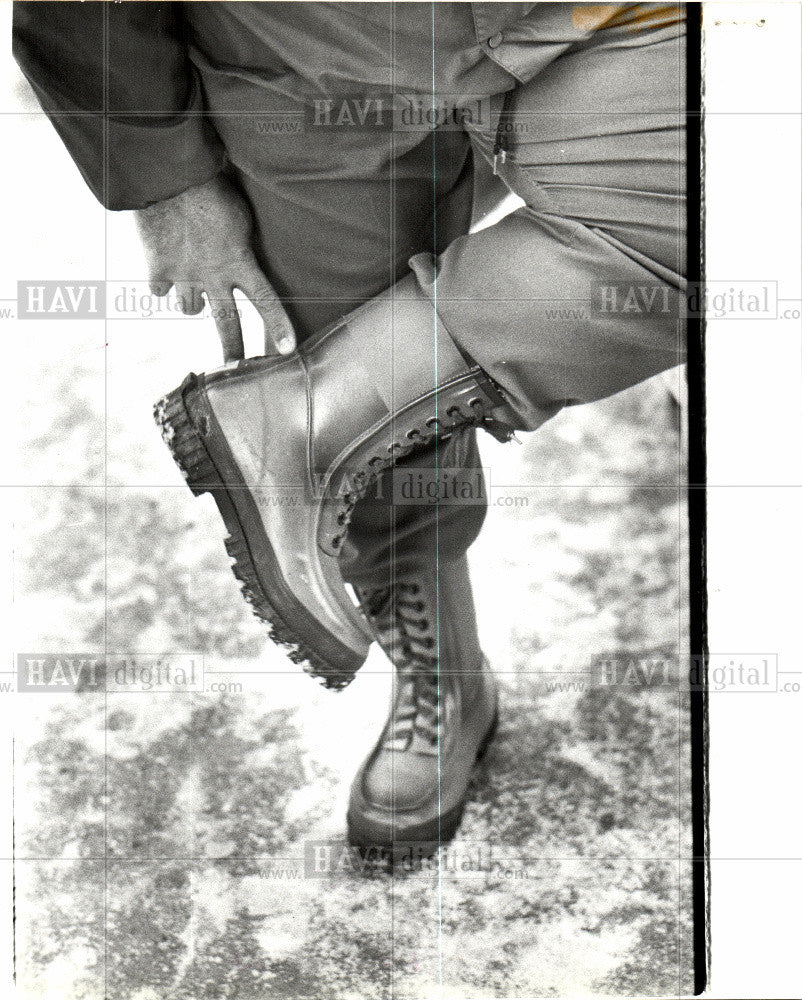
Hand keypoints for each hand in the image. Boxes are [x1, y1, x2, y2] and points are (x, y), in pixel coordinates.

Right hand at [134, 175, 295, 360]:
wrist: (166, 176)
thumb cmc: (211, 188)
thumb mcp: (241, 218)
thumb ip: (244, 247)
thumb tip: (244, 261)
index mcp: (239, 261)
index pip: (265, 301)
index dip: (278, 327)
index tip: (288, 351)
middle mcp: (212, 276)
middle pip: (226, 323)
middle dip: (233, 349)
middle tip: (235, 367)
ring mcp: (184, 276)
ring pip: (189, 309)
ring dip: (193, 302)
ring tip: (195, 289)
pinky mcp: (157, 270)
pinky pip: (160, 291)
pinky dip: (163, 283)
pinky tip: (165, 270)